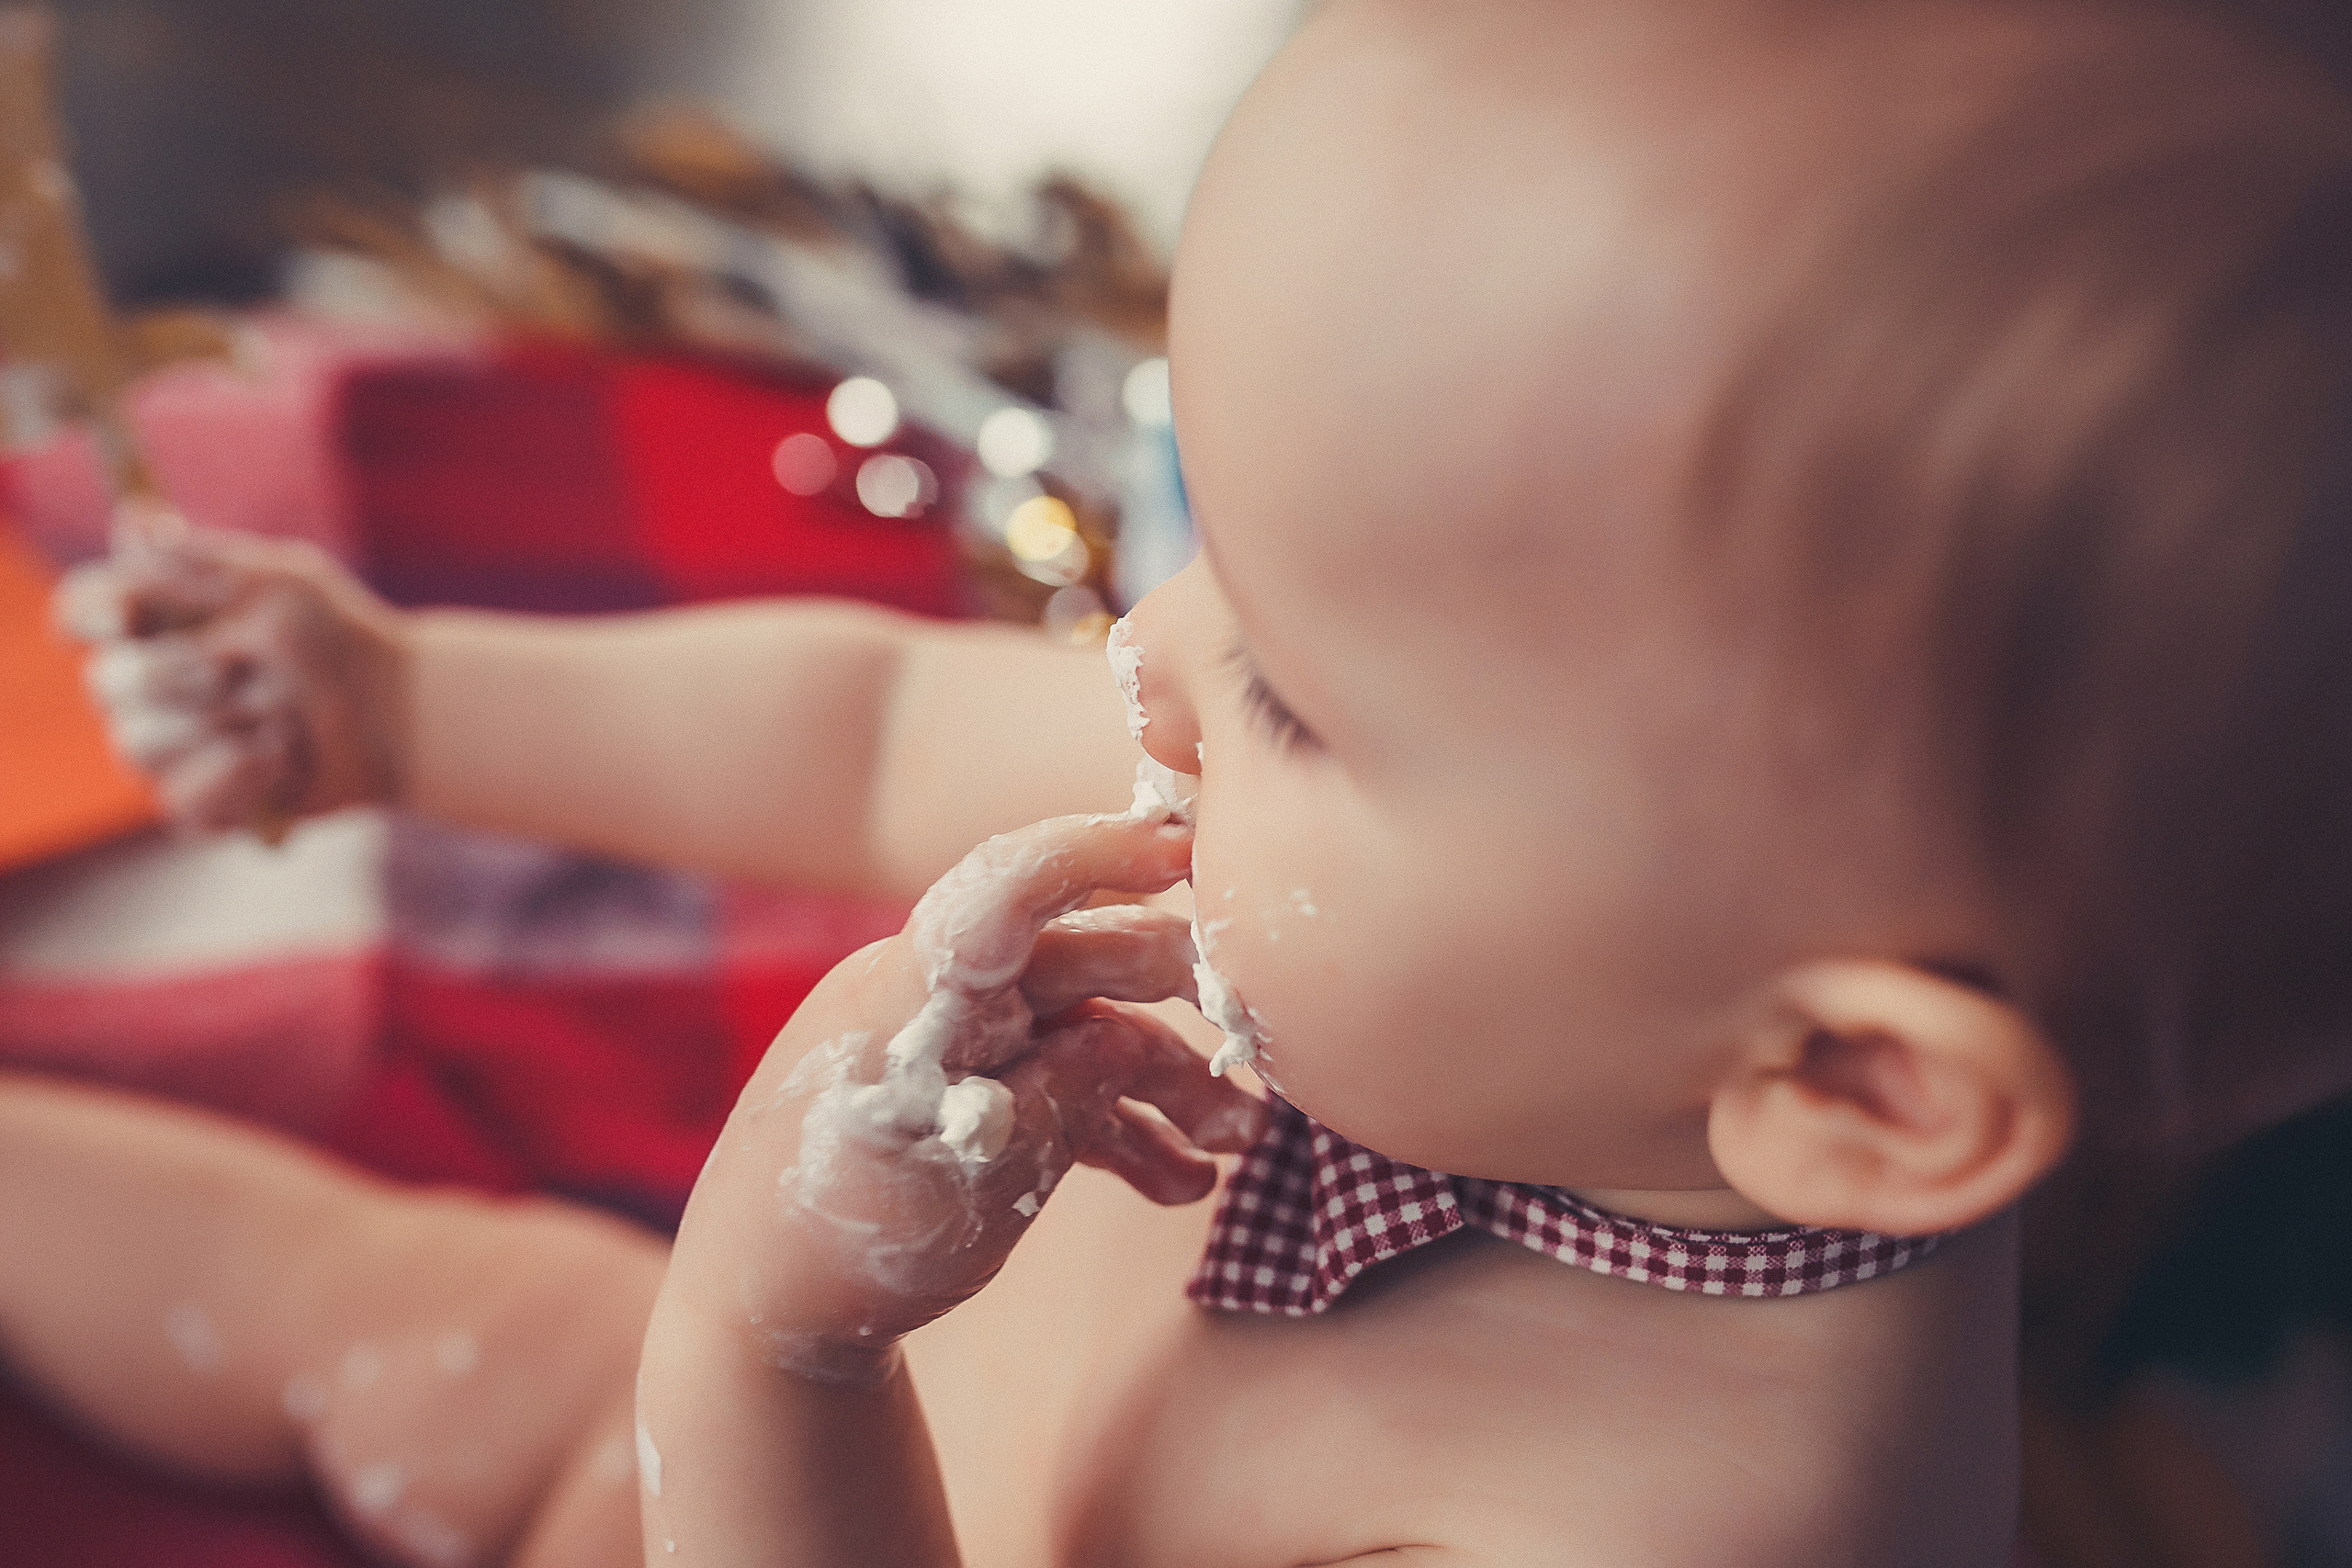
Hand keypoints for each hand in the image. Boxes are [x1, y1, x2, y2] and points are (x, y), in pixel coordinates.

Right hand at [52, 504, 408, 831]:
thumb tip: (133, 524)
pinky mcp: (202, 798)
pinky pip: (183, 800)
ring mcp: (169, 745)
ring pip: (137, 745)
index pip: (81, 612)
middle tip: (230, 669)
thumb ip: (204, 564)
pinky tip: (283, 757)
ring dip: (220, 725)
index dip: (90, 615)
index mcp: (156, 620)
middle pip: (105, 684)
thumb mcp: (283, 585)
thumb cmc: (338, 636)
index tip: (126, 618)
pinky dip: (238, 776)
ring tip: (283, 714)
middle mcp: (148, 683)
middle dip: (172, 675)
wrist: (397, 712)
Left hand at [673, 809, 1264, 1382]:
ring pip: (1084, 1036)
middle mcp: (939, 1001)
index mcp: (916, 991)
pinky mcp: (967, 1099)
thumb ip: (1064, 1096)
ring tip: (1243, 1142)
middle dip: (1177, 995)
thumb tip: (1129, 1035)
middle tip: (1257, 1030)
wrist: (756, 1310)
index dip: (1098, 853)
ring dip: (1167, 1083)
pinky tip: (1182, 1184)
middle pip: (1077, 960)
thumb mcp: (977, 1179)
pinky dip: (1118, 1131)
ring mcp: (956, 1049)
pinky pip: (1056, 1092)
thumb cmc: (847, 1238)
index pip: (1009, 887)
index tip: (1185, 847)